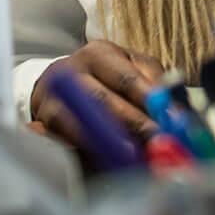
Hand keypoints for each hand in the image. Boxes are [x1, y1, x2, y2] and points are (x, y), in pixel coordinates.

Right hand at [30, 40, 164, 152]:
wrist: (60, 81)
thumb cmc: (109, 74)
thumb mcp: (134, 67)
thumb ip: (155, 82)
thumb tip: (175, 105)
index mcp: (98, 54)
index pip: (126, 78)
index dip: (149, 99)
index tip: (170, 117)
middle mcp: (70, 73)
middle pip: (102, 101)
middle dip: (133, 124)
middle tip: (157, 140)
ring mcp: (51, 99)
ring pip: (79, 122)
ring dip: (107, 141)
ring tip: (134, 155)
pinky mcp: (40, 124)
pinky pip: (60, 141)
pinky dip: (84, 153)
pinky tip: (106, 160)